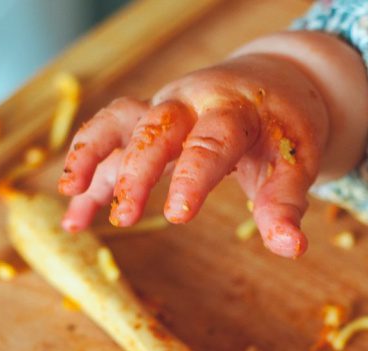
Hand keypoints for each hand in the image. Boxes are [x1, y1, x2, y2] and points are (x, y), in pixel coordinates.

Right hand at [58, 53, 329, 257]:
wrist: (271, 84)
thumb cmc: (282, 129)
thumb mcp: (295, 163)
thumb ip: (286, 204)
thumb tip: (292, 248)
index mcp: (234, 111)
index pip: (211, 142)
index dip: (193, 177)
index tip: (178, 215)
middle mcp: (191, 103)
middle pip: (155, 128)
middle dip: (136, 172)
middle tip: (125, 217)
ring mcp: (164, 108)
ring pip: (119, 123)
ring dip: (92, 156)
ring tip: (72, 198)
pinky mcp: (147, 120)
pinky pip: (109, 137)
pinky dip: (88, 167)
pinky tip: (75, 211)